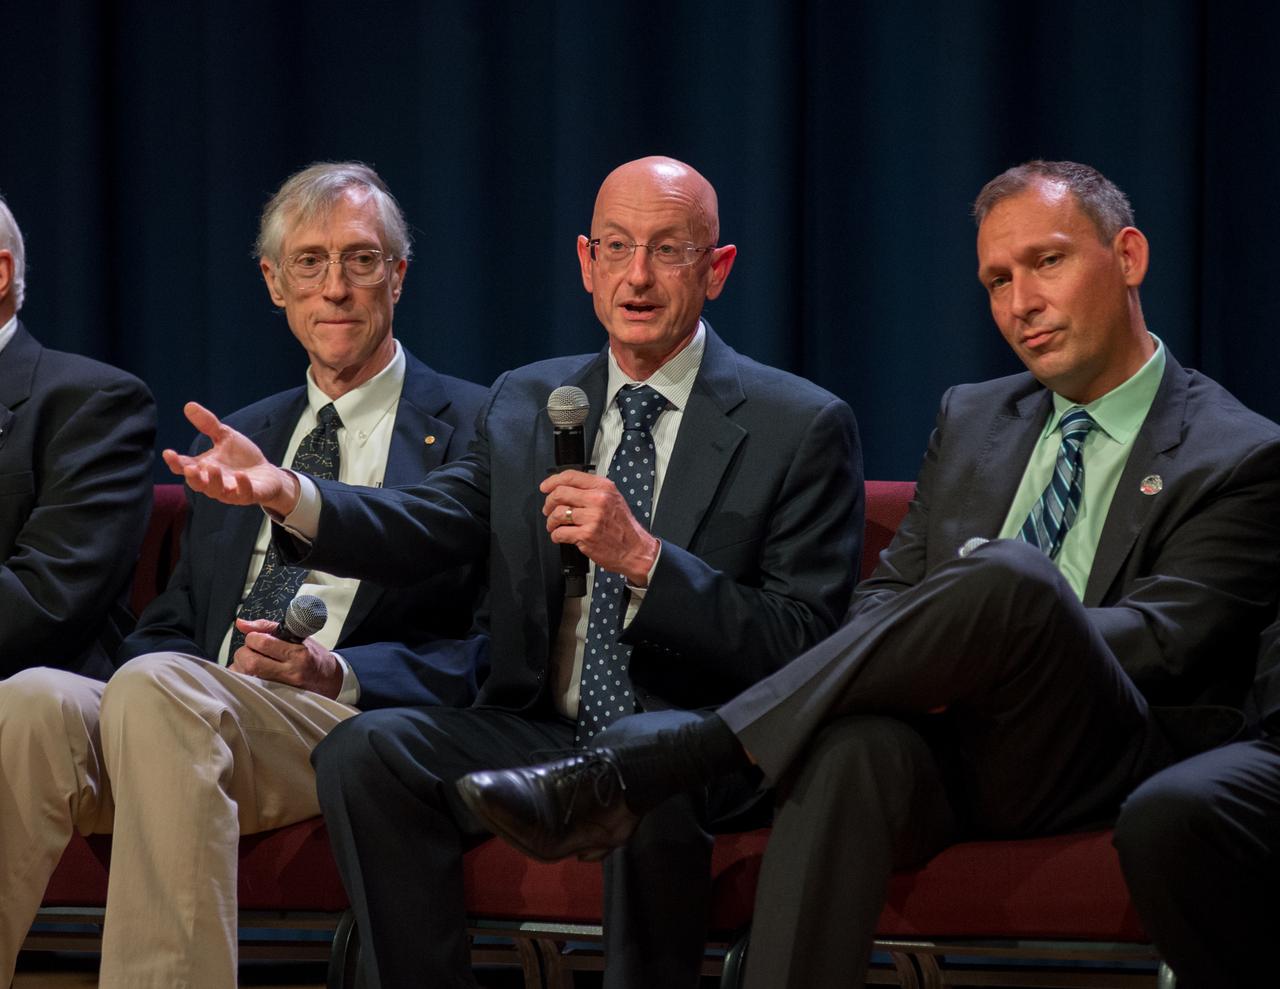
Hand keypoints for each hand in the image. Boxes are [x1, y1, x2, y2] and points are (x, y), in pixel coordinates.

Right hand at [162, 401, 299, 514]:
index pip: (184, 467)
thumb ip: (208, 424)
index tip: (168, 453)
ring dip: (214, 481)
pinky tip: (240, 475)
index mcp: (204, 468)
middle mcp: (214, 482)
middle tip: (190, 468)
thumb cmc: (241, 457)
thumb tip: (189, 405)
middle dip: (193, 477)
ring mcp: (231, 491)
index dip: (175, 462)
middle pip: (198, 484)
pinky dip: (241, 486)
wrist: (268, 474)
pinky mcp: (249, 495)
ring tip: (212, 467)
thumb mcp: (225, 437)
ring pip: (218, 491)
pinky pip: (243, 494)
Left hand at [229, 618, 343, 697]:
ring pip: (246, 676)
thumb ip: (267, 627)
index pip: (263, 643)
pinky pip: (249, 687)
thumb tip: (241, 623)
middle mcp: (290, 672)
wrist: (328, 679)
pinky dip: (243, 677)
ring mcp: (282, 687)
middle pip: (251, 662)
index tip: (256, 637)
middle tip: (250, 650)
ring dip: (241, 665)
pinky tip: (251, 673)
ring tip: (251, 660)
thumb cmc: (312, 655)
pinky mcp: (275, 696)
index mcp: (297, 653)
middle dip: (244, 653)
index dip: (252, 637)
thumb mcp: (296, 635)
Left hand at [540, 469, 658, 585]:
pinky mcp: (586, 535)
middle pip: (560, 493)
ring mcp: (592, 518)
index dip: (552, 481)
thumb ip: (593, 490)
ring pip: (558, 513)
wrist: (635, 550)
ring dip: (551, 521)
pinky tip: (560, 536)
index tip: (545, 487)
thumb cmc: (624, 527)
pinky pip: (560, 532)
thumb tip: (567, 488)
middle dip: (549, 503)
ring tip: (554, 525)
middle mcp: (598, 500)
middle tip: (548, 509)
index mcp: (603, 488)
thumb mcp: (614, 499)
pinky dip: (556, 535)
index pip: (571, 476)